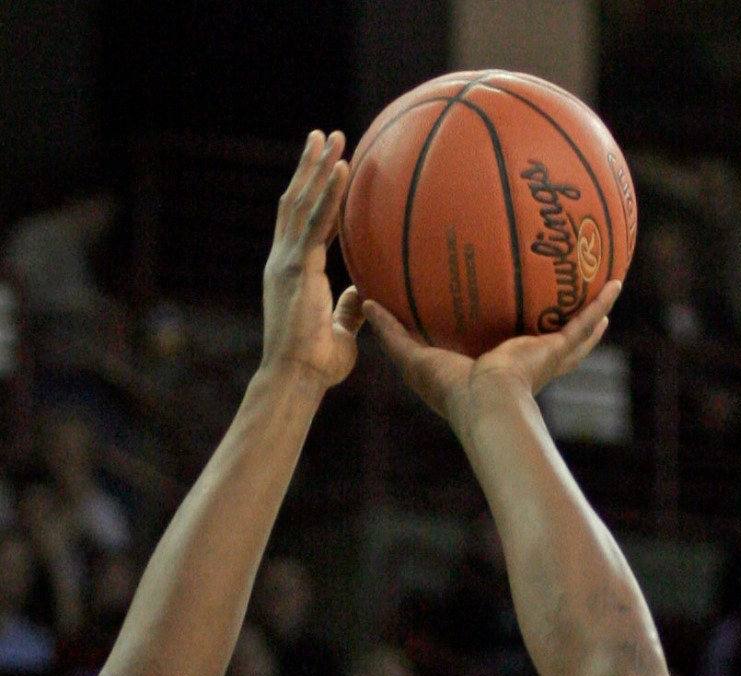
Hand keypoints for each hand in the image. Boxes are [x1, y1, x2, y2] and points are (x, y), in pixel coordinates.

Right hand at [262, 131, 363, 388]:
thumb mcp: (339, 333)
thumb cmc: (316, 365)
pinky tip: (342, 168)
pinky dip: (330, 193)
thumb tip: (360, 294)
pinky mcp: (297, 267)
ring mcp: (288, 260)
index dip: (313, 194)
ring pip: (302, 202)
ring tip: (331, 137)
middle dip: (309, 167)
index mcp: (292, 272)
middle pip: (295, 201)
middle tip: (324, 136)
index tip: (325, 168)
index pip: (302, 224)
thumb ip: (347, 310)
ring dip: (318, 167)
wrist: (295, 378)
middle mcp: (284, 259)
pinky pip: (316, 222)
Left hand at [363, 279, 620, 423]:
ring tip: (605, 289)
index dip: (506, 335)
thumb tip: (365, 301)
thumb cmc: (451, 393)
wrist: (485, 405)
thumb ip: (391, 330)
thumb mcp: (413, 356)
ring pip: (574, 333)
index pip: (503, 348)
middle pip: (545, 340)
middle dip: (557, 324)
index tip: (509, 317)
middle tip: (566, 301)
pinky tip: (616, 284)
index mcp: (496, 368)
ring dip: (590, 315)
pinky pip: (582, 324)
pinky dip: (601, 306)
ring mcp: (545, 357)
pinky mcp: (556, 351)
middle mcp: (526, 363)